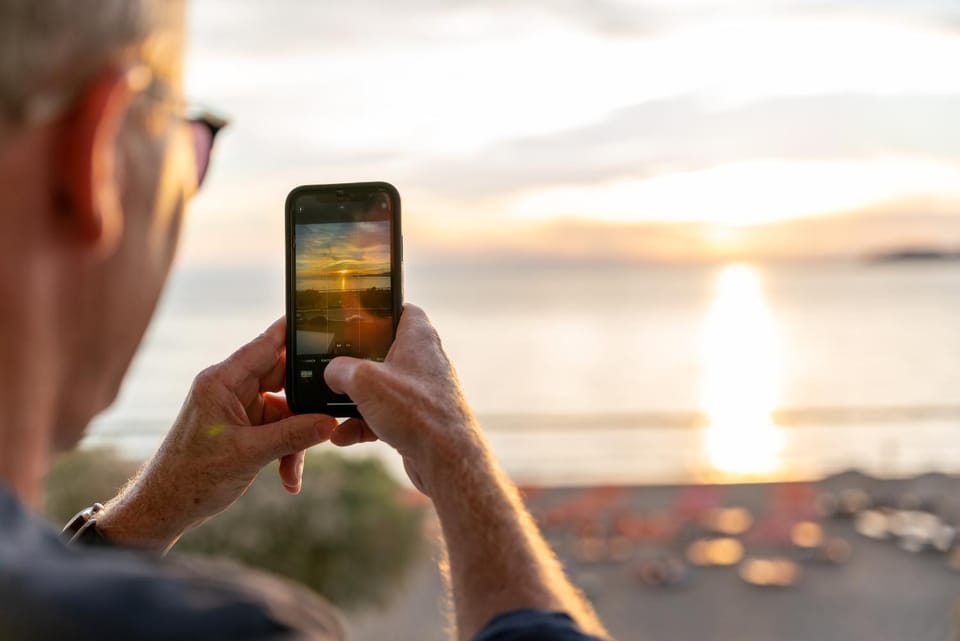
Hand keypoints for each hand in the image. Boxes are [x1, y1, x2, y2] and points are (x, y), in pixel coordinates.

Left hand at [97, 317, 336, 551]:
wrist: (165, 509)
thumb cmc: (191, 478)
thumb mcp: (248, 455)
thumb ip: (293, 435)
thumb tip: (330, 423)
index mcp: (222, 381)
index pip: (265, 345)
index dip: (293, 332)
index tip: (322, 321)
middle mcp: (231, 389)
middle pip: (283, 379)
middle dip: (305, 406)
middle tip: (327, 420)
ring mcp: (238, 409)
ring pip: (285, 411)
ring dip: (296, 439)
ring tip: (293, 469)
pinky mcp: (244, 428)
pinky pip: (278, 430)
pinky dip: (287, 451)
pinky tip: (289, 477)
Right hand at [323, 304, 485, 495]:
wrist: (445, 459)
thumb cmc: (415, 411)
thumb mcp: (365, 381)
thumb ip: (340, 369)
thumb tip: (331, 372)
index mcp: (418, 337)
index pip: (402, 309)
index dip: (379, 308)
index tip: (354, 314)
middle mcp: (422, 361)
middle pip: (382, 350)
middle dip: (355, 362)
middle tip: (332, 364)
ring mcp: (418, 391)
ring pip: (378, 387)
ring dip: (353, 399)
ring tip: (330, 408)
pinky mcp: (414, 418)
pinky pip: (381, 415)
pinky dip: (362, 424)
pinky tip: (342, 436)